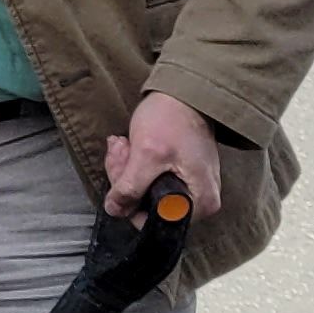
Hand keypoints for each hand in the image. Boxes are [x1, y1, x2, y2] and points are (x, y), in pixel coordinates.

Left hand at [103, 90, 221, 215]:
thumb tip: (114, 210)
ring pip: (145, 190)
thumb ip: (129, 187)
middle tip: (119, 151)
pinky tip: (128, 144)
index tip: (120, 174)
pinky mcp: (180, 173)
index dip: (129, 202)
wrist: (184, 91)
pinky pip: (150, 177)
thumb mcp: (147, 155)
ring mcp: (190, 186)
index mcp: (199, 202)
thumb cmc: (172, 119)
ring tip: (122, 144)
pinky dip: (135, 163)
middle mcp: (199, 200)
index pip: (154, 221)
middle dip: (125, 178)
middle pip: (148, 206)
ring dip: (126, 168)